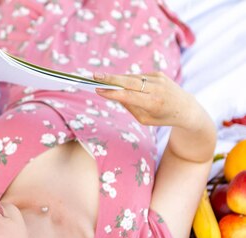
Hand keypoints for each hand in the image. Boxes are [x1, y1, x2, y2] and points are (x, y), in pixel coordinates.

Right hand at [94, 72, 211, 132]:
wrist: (186, 107)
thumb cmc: (162, 117)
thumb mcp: (145, 119)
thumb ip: (130, 106)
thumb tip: (115, 94)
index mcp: (154, 104)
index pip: (129, 96)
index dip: (113, 93)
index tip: (98, 90)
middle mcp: (157, 89)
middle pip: (129, 82)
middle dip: (111, 79)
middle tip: (94, 76)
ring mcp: (158, 79)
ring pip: (132, 78)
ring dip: (116, 79)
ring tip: (100, 78)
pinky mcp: (158, 74)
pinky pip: (138, 77)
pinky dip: (128, 80)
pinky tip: (120, 83)